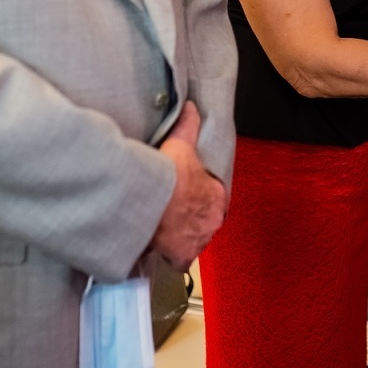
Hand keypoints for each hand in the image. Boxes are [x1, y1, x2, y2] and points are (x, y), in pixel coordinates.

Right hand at [150, 103, 227, 268]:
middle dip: (189, 217)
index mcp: (217, 198)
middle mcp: (211, 223)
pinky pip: (178, 260)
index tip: (185, 194)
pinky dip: (170, 254)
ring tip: (162, 226)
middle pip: (202, 221)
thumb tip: (191, 107)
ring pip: (191, 240)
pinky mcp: (182, 257)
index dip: (198, 194)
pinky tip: (158, 246)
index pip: (213, 198)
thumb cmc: (169, 175)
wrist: (151, 203)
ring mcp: (198, 242)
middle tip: (171, 211)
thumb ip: (187, 126)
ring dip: (180, 235)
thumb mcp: (180, 145)